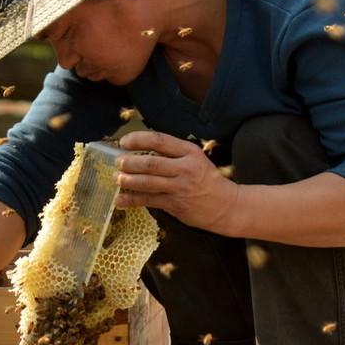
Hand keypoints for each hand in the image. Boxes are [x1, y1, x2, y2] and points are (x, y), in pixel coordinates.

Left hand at [115, 130, 241, 235]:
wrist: (227, 205)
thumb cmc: (207, 180)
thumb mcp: (194, 159)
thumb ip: (172, 154)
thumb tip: (141, 152)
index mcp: (189, 152)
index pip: (159, 140)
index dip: (138, 139)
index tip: (124, 142)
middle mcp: (185, 168)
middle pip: (151, 163)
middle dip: (130, 163)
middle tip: (118, 162)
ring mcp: (180, 187)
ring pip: (148, 182)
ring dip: (128, 180)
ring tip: (117, 179)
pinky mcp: (176, 204)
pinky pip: (149, 200)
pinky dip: (131, 200)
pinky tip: (120, 199)